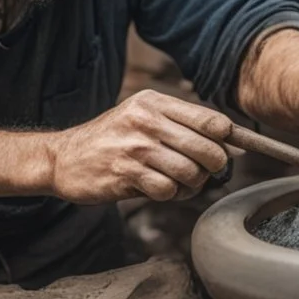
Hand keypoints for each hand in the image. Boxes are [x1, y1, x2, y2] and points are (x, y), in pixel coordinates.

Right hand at [47, 90, 230, 203]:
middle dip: (214, 167)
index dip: (228, 140)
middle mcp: (146, 120)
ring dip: (191, 184)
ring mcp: (135, 148)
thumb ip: (184, 126)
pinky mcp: (125, 174)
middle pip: (208, 149)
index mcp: (154, 102)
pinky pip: (168, 191)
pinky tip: (159, 189)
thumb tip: (235, 144)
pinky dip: (170, 195)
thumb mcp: (143, 118)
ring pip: (191, 173)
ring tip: (178, 181)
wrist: (63, 157)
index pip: (212, 120)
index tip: (227, 150)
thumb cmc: (112, 139)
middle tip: (204, 172)